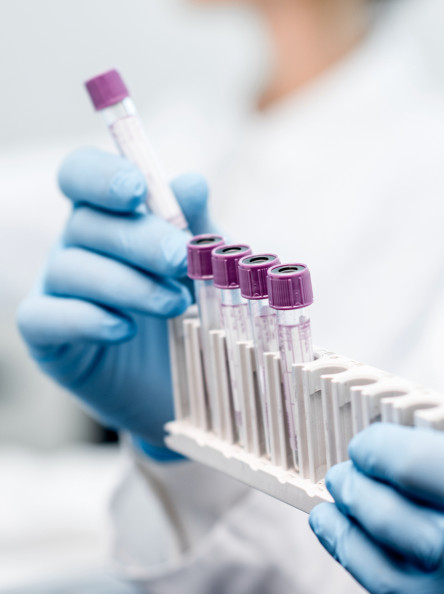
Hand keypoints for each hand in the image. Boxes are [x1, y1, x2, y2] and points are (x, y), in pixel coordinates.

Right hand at [16, 147, 213, 452]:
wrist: (194, 383)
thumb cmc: (199, 308)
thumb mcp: (209, 265)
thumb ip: (199, 225)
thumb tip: (191, 182)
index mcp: (111, 214)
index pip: (82, 174)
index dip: (101, 175)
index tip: (136, 190)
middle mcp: (76, 244)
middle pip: (86, 222)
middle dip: (136, 239)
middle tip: (178, 260)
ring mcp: (56, 289)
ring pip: (70, 269)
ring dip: (125, 283)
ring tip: (175, 305)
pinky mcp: (48, 337)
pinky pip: (46, 318)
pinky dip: (85, 319)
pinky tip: (124, 329)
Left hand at [310, 424, 443, 593]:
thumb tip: (439, 468)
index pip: (411, 463)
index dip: (378, 448)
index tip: (368, 443)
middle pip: (386, 516)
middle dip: (357, 489)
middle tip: (343, 474)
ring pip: (380, 575)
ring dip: (348, 539)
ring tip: (332, 515)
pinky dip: (382, 583)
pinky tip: (371, 565)